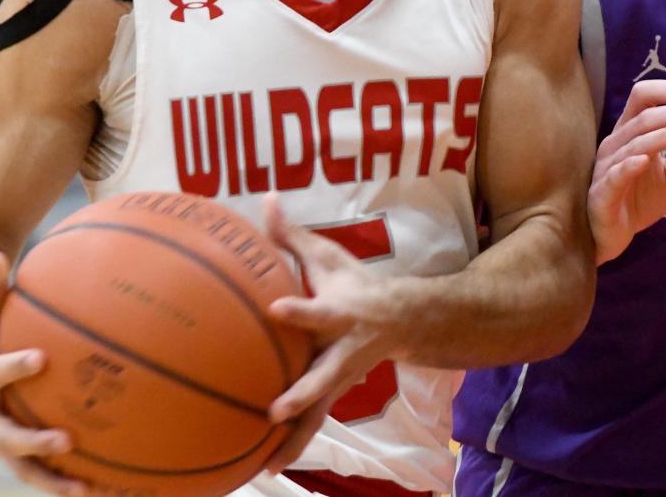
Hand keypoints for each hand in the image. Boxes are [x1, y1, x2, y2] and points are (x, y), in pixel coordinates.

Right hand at [0, 252, 86, 495]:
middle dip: (32, 443)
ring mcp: (0, 438)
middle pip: (1, 438)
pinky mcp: (20, 452)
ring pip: (24, 469)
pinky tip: (111, 487)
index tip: (41, 358)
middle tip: (66, 439)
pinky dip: (72, 482)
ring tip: (90, 490)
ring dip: (54, 482)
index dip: (12, 367)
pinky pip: (45, 472)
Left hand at [261, 194, 394, 472]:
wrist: (401, 321)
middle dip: (303, 394)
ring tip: (269, 462)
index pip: (317, 311)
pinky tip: (264, 467)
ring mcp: (339, 378)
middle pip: (324, 377)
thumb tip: (265, 198)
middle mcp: (341, 350)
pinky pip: (311, 424)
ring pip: (318, 411)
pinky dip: (292, 447)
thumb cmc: (354, 283)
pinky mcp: (333, 395)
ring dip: (297, 438)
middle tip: (276, 411)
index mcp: (339, 313)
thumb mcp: (329, 255)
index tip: (276, 308)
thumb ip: (292, 234)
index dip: (299, 311)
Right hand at [589, 80, 665, 263]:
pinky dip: (629, 165)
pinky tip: (645, 160)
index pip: (642, 97)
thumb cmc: (635, 201)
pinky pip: (616, 175)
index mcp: (629, 133)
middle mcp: (615, 144)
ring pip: (634, 143)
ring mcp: (606, 168)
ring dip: (662, 136)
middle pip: (644, 117)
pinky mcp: (602, 193)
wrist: (610, 237)